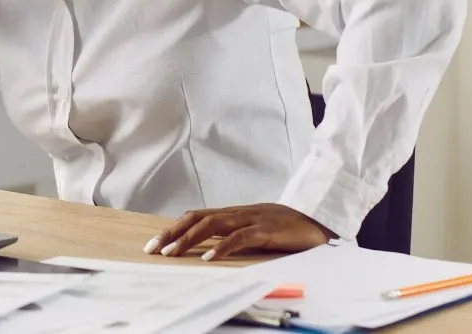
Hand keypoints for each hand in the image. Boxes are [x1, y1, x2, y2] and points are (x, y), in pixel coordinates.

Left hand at [144, 203, 336, 260]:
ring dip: (189, 239)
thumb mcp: (252, 230)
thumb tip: (207, 245)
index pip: (195, 217)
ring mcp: (251, 219)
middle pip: (196, 218)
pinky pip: (240, 237)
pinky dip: (223, 247)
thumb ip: (231, 234)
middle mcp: (236, 213)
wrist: (319, 218)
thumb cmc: (285, 227)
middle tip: (152, 249)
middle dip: (172, 233)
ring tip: (172, 253)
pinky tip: (209, 258)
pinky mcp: (266, 230)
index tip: (154, 244)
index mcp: (232, 214)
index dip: (173, 229)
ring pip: (212, 225)